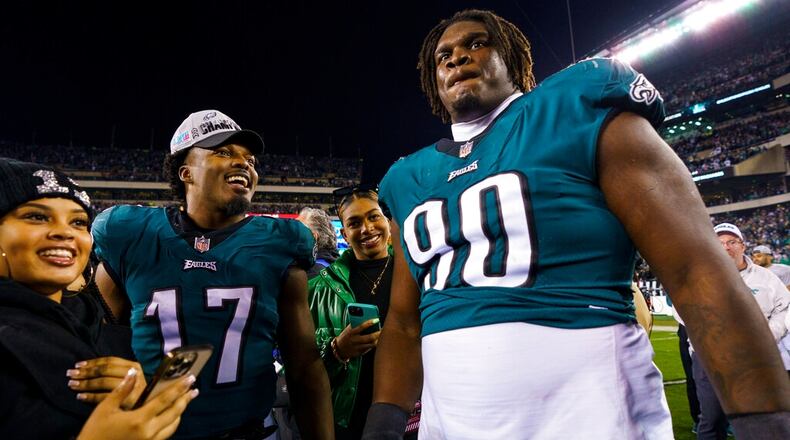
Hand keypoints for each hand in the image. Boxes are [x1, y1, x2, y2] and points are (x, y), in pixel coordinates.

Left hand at [67, 357, 145, 407]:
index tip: (78, 365)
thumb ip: (115, 372)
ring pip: (104, 382)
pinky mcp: (129, 400)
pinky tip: (80, 396)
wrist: (150, 407)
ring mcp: (133, 387)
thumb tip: (87, 367)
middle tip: (70, 374)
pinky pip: (105, 397)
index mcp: (134, 365)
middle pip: (105, 370)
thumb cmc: (136, 393)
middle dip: (86, 372)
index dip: (92, 362)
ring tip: (72, 384)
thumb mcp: (129, 379)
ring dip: (86, 383)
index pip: (110, 361)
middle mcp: (134, 374)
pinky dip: (90, 396)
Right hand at [78, 368, 196, 439]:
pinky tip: (171, 417)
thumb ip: (122, 390)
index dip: (179, 388)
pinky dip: (171, 424)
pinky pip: (165, 435)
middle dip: (185, 400)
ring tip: (184, 402)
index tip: (191, 379)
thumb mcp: (105, 408)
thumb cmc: (95, 431)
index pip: (165, 400)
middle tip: (194, 390)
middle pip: (174, 413)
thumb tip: (132, 372)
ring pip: (173, 426)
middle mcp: (149, 432)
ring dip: (180, 413)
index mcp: (139, 420)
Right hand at [335, 319, 380, 358]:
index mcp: (351, 332)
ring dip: (378, 340)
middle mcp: (354, 340)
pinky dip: (374, 344)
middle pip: (369, 337)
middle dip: (378, 333)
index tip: (377, 319)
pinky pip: (369, 349)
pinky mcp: (360, 353)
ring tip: (384, 336)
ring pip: (371, 344)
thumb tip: (368, 319)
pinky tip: (379, 341)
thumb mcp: (349, 329)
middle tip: (384, 329)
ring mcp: (357, 347)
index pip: (361, 326)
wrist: (339, 349)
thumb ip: (356, 325)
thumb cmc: (346, 336)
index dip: (369, 323)